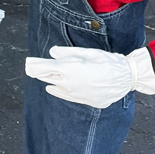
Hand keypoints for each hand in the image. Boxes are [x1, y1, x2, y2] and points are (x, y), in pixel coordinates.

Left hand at [25, 46, 154, 108]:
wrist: (126, 78)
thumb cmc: (108, 62)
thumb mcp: (88, 53)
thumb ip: (68, 53)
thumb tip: (53, 53)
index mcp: (71, 70)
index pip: (47, 68)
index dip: (36, 65)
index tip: (28, 64)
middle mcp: (71, 84)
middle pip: (49, 77)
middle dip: (40, 72)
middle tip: (30, 67)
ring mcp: (77, 94)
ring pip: (57, 87)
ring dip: (49, 80)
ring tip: (40, 75)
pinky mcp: (85, 101)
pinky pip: (66, 96)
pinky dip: (58, 91)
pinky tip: (51, 88)